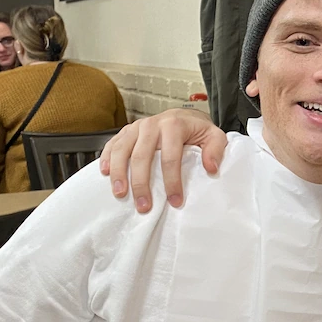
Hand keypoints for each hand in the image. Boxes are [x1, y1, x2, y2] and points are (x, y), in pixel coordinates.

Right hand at [99, 109, 226, 212]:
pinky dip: (105, 158)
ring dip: (119, 174)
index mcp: (174, 125)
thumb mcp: (213, 136)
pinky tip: (105, 174)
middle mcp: (152, 124)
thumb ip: (216, 149)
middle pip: (142, 156)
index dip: (172, 181)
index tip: (175, 201)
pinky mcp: (125, 131)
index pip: (171, 157)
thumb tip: (211, 168)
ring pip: (122, 150)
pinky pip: (112, 144)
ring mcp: (136, 127)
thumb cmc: (196, 130)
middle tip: (144, 206)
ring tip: (120, 194)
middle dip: (141, 184)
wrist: (182, 116)